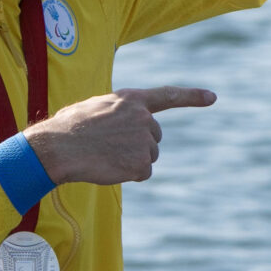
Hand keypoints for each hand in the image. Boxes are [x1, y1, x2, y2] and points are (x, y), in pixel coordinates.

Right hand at [20, 87, 215, 186]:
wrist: (57, 148)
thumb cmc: (68, 128)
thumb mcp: (95, 107)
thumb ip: (118, 112)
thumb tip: (122, 128)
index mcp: (131, 99)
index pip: (168, 96)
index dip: (192, 96)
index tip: (212, 97)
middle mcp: (144, 118)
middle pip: (154, 137)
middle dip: (136, 143)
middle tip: (108, 145)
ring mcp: (145, 141)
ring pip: (148, 156)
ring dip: (131, 159)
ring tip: (105, 154)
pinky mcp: (142, 163)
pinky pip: (143, 173)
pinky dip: (129, 174)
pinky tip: (109, 167)